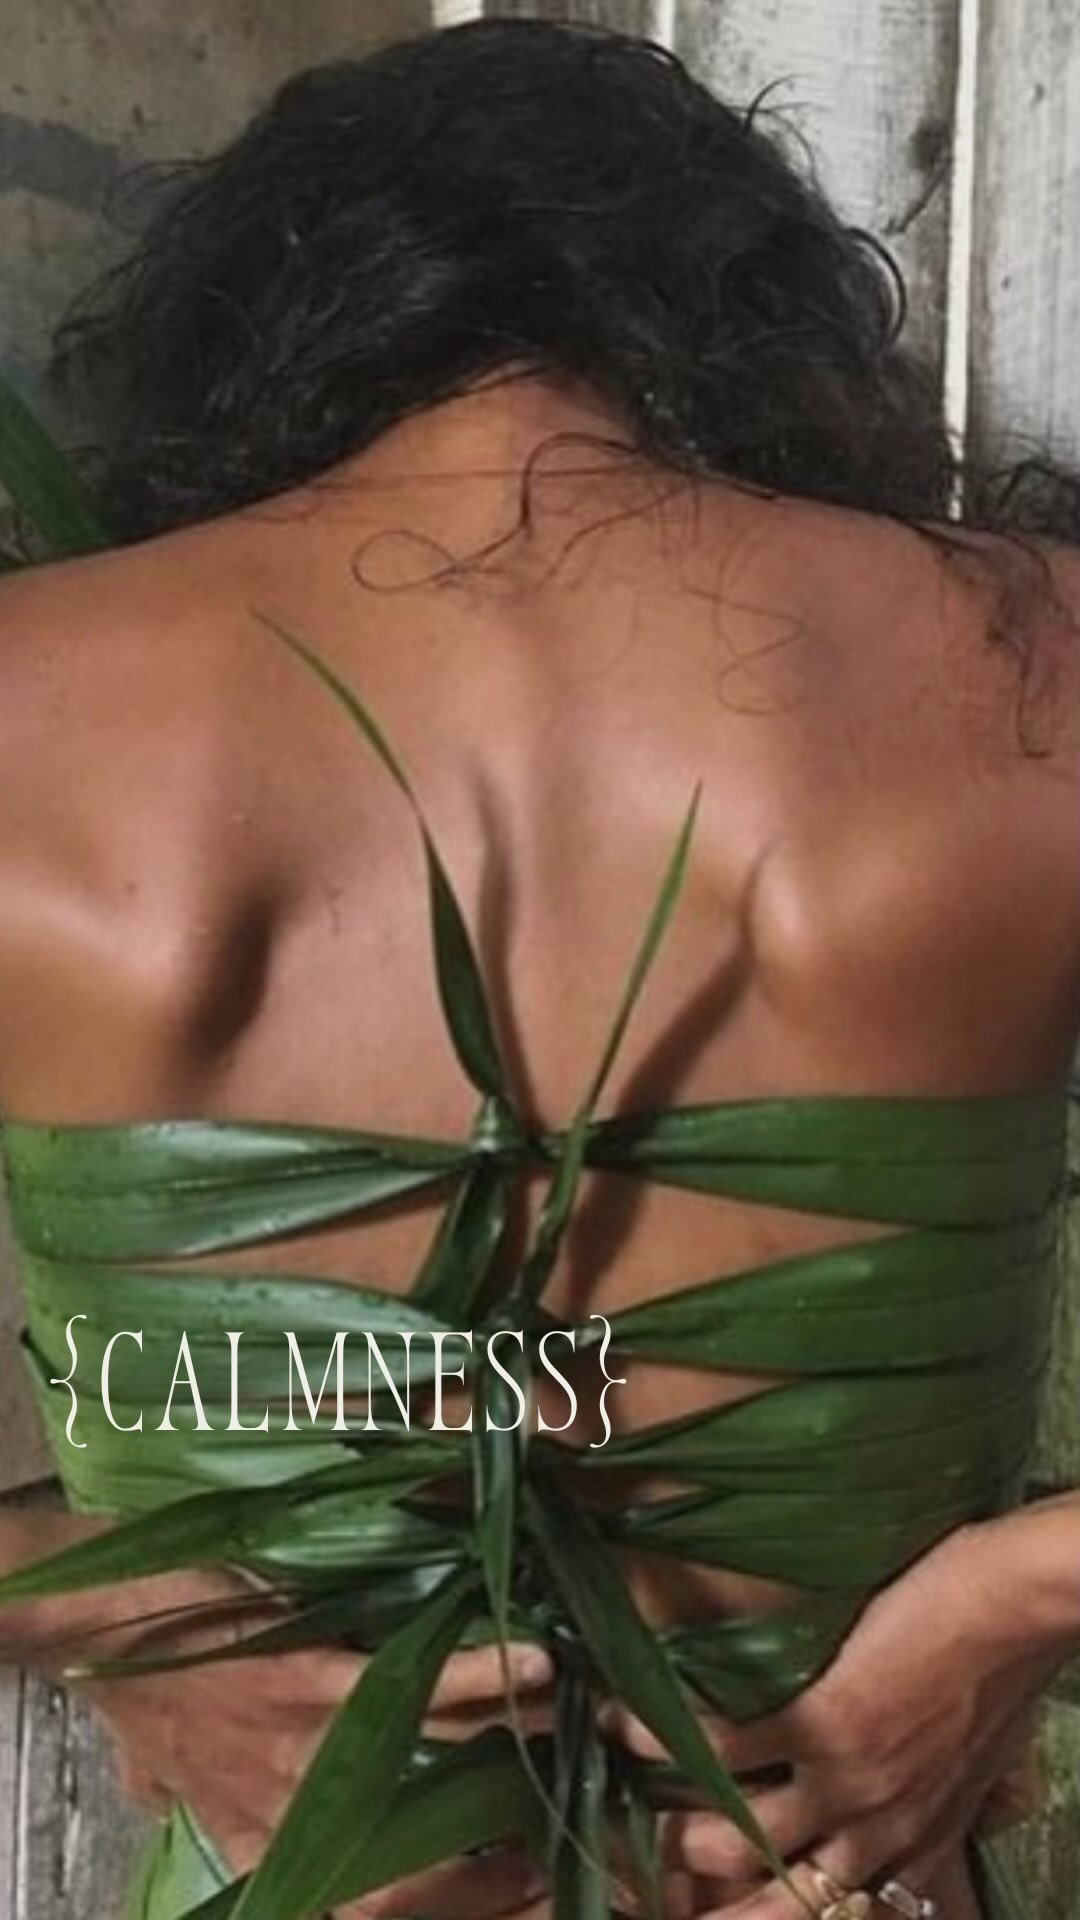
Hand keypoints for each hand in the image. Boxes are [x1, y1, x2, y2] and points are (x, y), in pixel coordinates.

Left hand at [61, 1565, 554, 1919]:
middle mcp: (305, 1816)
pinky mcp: (308, 1676)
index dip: (467, 1907)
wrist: (100, 1629)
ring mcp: (308, 1747)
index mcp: (282, 1845)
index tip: (537, 1890)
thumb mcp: (189, 1789)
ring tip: (599, 1727)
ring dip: (524, 1747)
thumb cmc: (151, 1699)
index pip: (391, 1905)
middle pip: (437, 1847)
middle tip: (596, 1823)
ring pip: (440, 1762)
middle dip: (520, 1839)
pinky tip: (534, 1660)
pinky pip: (406, 1687)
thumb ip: (241, 1821)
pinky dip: (475, 1675)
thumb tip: (273, 1851)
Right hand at [598, 1517, 1062, 1915]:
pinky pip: (716, 1747)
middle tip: (645, 1874)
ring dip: (669, 1828)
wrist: (1011, 1609)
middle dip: (702, 1898)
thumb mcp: (968, 1762)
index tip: (712, 1911)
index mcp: (910, 1844)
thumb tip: (886, 1795)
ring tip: (620, 1790)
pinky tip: (623, 1722)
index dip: (764, 1919)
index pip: (827, 1914)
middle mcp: (871, 1834)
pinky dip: (661, 1740)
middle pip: (770, 1905)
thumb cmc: (998, 1668)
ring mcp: (840, 1784)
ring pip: (731, 1843)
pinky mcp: (815, 1723)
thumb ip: (921, 1794)